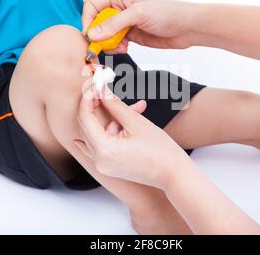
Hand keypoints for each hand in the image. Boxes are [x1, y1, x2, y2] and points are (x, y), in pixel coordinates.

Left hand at [75, 85, 189, 188]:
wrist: (174, 174)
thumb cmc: (161, 151)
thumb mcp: (136, 122)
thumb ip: (115, 105)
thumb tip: (101, 90)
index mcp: (104, 149)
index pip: (85, 118)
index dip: (89, 98)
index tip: (96, 85)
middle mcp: (99, 160)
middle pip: (88, 126)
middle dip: (96, 105)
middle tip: (104, 89)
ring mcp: (104, 165)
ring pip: (98, 134)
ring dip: (110, 118)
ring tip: (132, 107)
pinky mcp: (111, 166)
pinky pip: (101, 146)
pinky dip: (106, 132)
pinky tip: (103, 121)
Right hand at [82, 0, 201, 53]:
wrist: (187, 27)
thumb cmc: (167, 13)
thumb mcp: (138, 14)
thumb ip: (114, 24)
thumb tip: (92, 34)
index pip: (92, 5)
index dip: (87, 20)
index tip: (90, 36)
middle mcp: (119, 9)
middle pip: (96, 22)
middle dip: (98, 36)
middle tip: (104, 46)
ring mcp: (125, 23)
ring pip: (104, 36)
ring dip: (108, 44)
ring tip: (121, 47)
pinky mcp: (131, 36)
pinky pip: (115, 44)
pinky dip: (116, 49)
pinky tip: (126, 48)